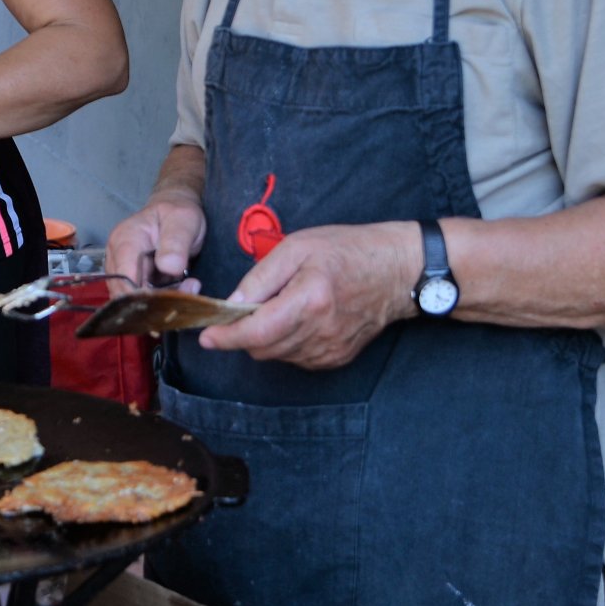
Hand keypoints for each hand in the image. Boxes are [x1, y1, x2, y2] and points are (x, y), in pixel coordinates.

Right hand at [106, 190, 205, 290]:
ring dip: (161, 301)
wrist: (175, 213)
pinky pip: (141, 298)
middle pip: (126, 292)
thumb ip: (176, 243)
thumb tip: (168, 266)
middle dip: (156, 299)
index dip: (143, 293)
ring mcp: (122, 269)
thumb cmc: (178, 214)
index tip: (170, 299)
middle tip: (190, 288)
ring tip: (188, 286)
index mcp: (125, 239)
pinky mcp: (131, 279)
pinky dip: (161, 299)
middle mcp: (117, 256)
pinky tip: (180, 287)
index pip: (124, 276)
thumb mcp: (184, 221)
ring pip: (133, 299)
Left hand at [198, 221, 422, 368]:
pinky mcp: (337, 358)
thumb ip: (261, 277)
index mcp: (310, 301)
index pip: (256, 332)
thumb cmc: (349, 250)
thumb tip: (233, 302)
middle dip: (243, 333)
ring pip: (277, 356)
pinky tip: (297, 318)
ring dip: (265, 338)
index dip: (226, 337)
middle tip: (245, 308)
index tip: (207, 336)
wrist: (397, 271)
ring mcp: (330, 350)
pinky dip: (286, 343)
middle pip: (262, 348)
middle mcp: (320, 332)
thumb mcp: (299, 247)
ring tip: (279, 306)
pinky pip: (296, 358)